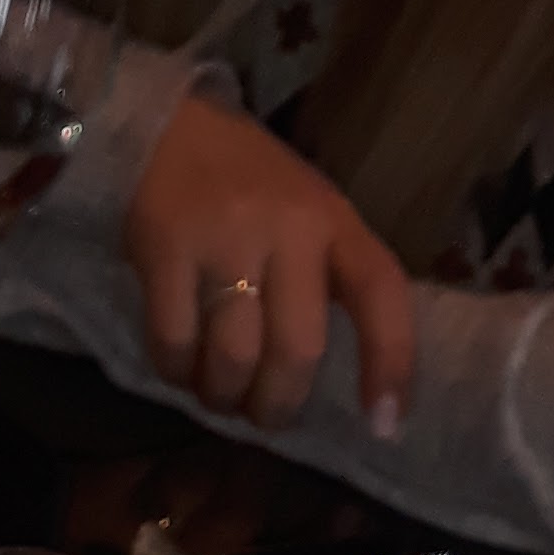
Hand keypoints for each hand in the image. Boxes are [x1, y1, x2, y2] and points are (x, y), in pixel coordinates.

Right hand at [124, 94, 413, 435]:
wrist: (163, 130)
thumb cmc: (243, 186)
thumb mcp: (303, 216)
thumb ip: (320, 280)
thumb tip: (312, 380)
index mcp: (333, 220)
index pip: (381, 292)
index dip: (390, 362)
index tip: (385, 424)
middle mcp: (288, 227)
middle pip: (297, 350)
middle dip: (278, 404)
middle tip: (263, 416)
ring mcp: (225, 238)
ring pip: (234, 358)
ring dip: (223, 397)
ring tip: (217, 394)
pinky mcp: (166, 249)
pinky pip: (175, 344)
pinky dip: (177, 373)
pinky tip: (180, 366)